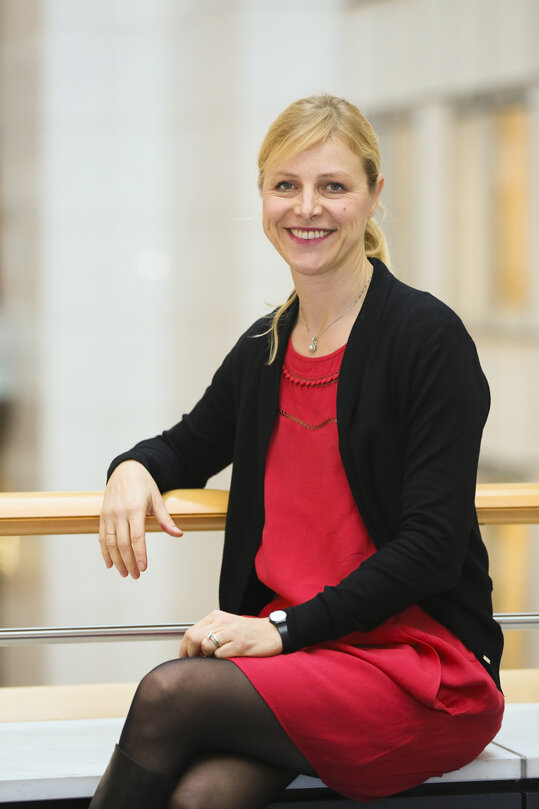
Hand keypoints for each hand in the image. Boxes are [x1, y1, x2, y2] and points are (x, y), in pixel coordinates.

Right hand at [99, 460, 181, 577]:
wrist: (125, 469)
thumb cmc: (143, 484)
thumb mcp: (157, 499)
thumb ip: (165, 519)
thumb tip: (178, 534)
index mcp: (135, 509)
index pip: (137, 538)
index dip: (140, 554)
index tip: (143, 567)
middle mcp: (120, 513)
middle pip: (123, 544)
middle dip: (129, 562)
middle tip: (135, 575)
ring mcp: (109, 515)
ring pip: (110, 543)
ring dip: (117, 561)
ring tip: (124, 572)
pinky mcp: (102, 516)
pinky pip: (101, 537)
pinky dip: (105, 552)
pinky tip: (110, 563)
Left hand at [179, 610, 282, 658]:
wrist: (273, 633)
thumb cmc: (249, 632)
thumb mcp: (227, 625)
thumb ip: (210, 632)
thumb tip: (191, 649)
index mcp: (216, 616)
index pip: (190, 632)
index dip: (184, 648)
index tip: (185, 658)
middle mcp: (222, 621)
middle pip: (193, 638)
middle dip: (190, 654)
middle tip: (196, 662)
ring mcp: (231, 632)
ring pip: (204, 646)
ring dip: (205, 657)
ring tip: (213, 659)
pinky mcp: (240, 644)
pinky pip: (219, 655)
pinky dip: (219, 660)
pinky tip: (226, 658)